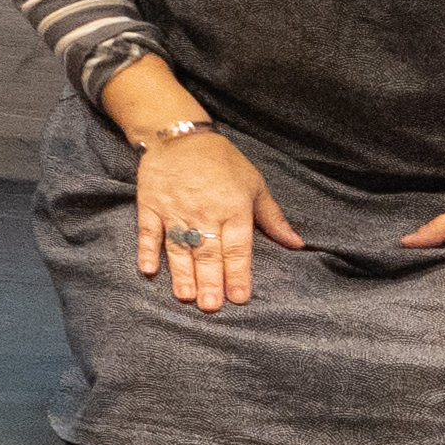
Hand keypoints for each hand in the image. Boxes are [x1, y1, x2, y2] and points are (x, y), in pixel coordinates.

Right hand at [127, 120, 295, 314]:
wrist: (181, 136)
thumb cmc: (223, 162)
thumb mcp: (255, 184)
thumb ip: (272, 217)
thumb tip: (296, 244)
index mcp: (233, 208)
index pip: (237, 247)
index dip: (238, 273)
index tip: (239, 298)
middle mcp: (204, 212)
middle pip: (208, 252)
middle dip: (211, 281)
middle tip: (211, 307)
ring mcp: (175, 209)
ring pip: (180, 247)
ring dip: (182, 273)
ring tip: (186, 297)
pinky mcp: (150, 204)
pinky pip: (148, 230)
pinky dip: (147, 250)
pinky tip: (149, 269)